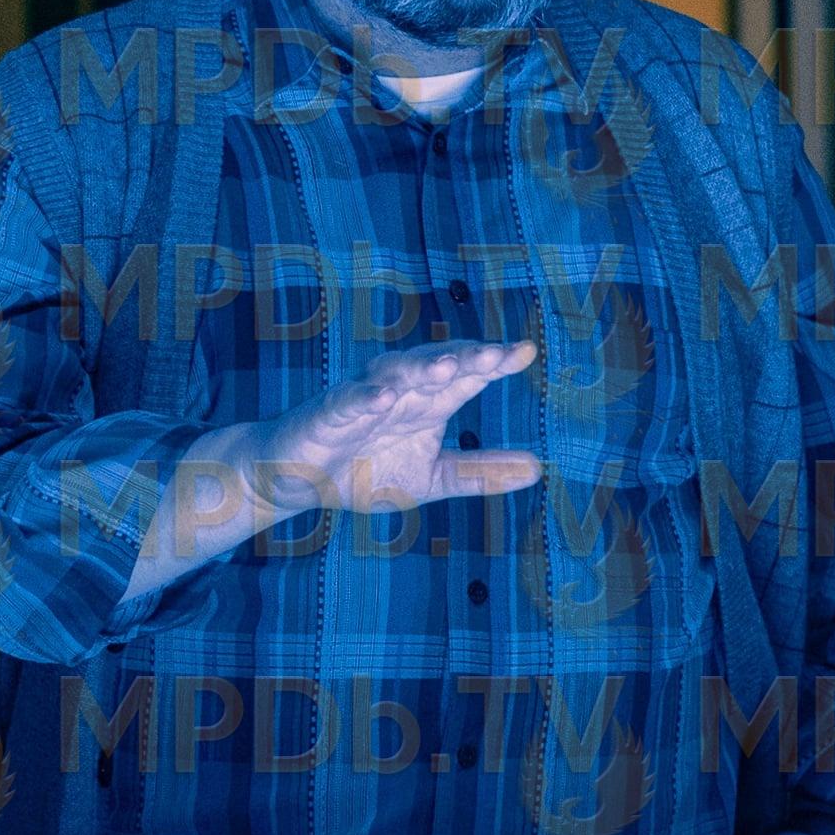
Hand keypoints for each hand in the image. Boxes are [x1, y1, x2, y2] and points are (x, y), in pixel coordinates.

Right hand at [243, 339, 541, 516]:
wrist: (296, 482)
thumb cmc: (365, 471)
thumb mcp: (431, 478)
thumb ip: (479, 472)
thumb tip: (538, 468)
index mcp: (428, 404)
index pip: (467, 377)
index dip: (494, 364)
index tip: (526, 352)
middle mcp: (399, 392)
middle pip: (436, 366)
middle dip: (465, 358)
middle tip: (496, 354)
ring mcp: (362, 400)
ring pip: (394, 374)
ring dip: (420, 368)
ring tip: (449, 366)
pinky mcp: (325, 415)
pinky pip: (346, 401)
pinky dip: (363, 397)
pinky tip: (382, 396)